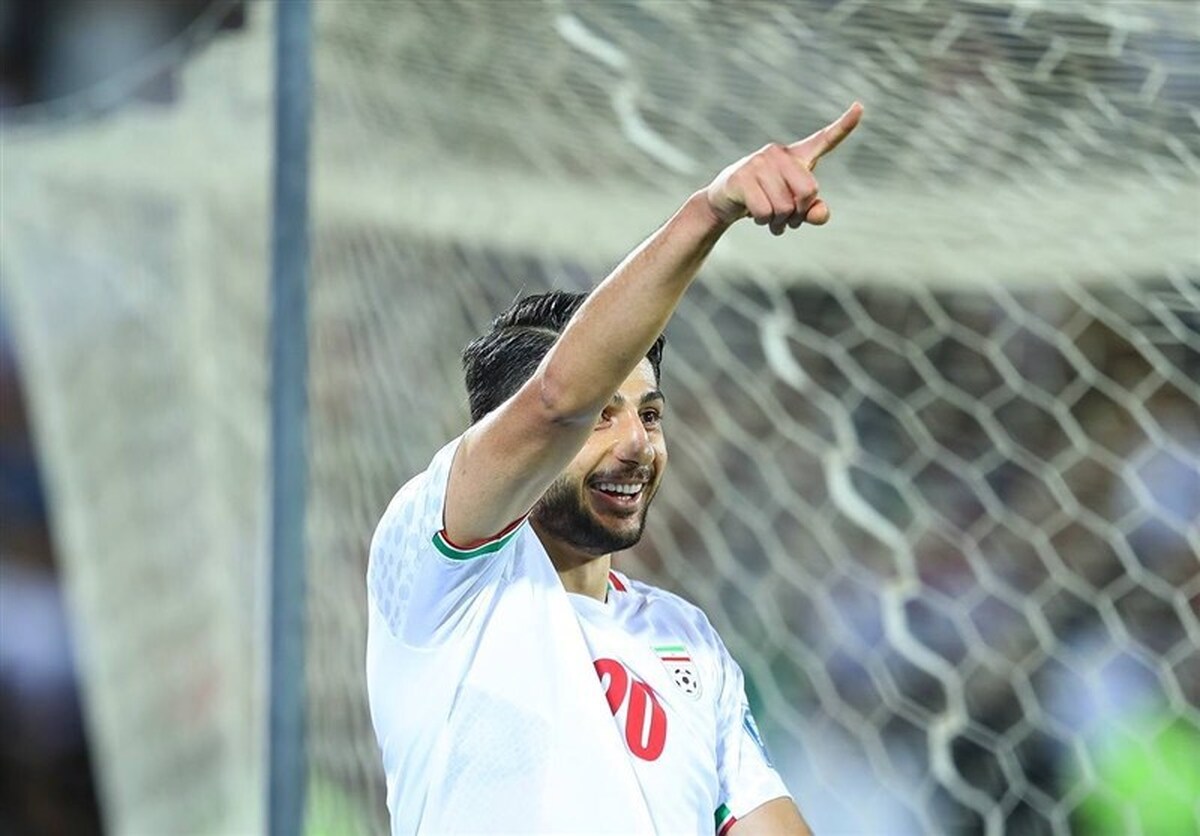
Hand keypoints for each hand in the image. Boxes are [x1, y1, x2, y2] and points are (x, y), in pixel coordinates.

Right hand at [704, 102, 862, 234]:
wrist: (724, 201)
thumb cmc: (765, 199)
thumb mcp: (793, 208)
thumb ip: (813, 211)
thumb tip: (820, 215)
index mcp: (796, 156)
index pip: (824, 139)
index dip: (844, 125)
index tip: (860, 107)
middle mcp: (778, 153)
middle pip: (808, 191)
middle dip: (799, 214)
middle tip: (788, 221)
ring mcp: (758, 163)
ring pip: (784, 207)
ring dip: (779, 223)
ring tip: (771, 220)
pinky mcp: (741, 177)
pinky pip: (764, 211)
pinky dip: (763, 222)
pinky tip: (756, 217)